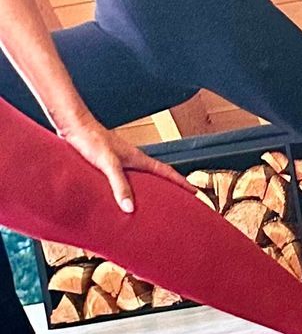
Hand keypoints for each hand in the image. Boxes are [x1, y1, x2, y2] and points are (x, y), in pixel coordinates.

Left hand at [59, 119, 182, 213]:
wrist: (74, 125)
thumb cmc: (91, 139)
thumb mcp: (108, 164)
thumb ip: (119, 185)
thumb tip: (130, 207)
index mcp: (139, 158)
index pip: (167, 172)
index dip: (182, 182)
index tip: (194, 191)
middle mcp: (133, 159)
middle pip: (158, 175)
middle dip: (170, 186)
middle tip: (179, 199)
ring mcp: (121, 160)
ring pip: (142, 176)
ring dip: (150, 186)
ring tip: (154, 201)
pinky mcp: (108, 161)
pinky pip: (126, 177)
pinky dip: (131, 186)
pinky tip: (123, 193)